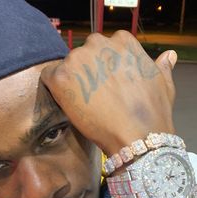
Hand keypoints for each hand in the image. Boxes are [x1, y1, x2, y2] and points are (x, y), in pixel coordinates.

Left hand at [41, 30, 176, 155]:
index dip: (102, 69)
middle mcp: (99, 44)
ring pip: (67, 66)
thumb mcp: (163, 84)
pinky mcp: (62, 76)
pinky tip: (66, 102)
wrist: (137, 136)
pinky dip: (53, 88)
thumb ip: (160, 67)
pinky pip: (49, 77)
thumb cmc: (152, 113)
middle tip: (92, 95)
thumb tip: (167, 56)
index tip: (104, 84)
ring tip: (82, 103)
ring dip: (71, 82)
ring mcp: (78, 59)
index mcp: (123, 41)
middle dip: (86, 73)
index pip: (103, 49)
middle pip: (83, 56)